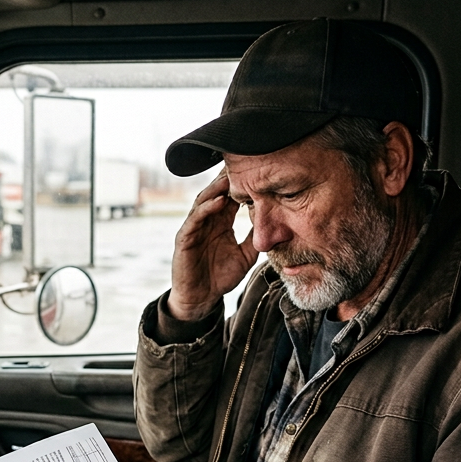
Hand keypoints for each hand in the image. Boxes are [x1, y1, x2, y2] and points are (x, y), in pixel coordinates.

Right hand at [168, 170, 258, 320]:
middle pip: (217, 192)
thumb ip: (255, 239)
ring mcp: (194, 228)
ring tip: (230, 177)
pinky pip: (194, 220)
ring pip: (204, 201)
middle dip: (228, 178)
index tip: (258, 170)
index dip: (242, 184)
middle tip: (244, 162)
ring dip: (217, 188)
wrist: (201, 299)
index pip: (231, 197)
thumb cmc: (220, 277)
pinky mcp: (184, 239)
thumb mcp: (245, 256)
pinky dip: (206, 209)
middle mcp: (207, 221)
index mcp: (221, 222)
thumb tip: (276, 226)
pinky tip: (218, 201)